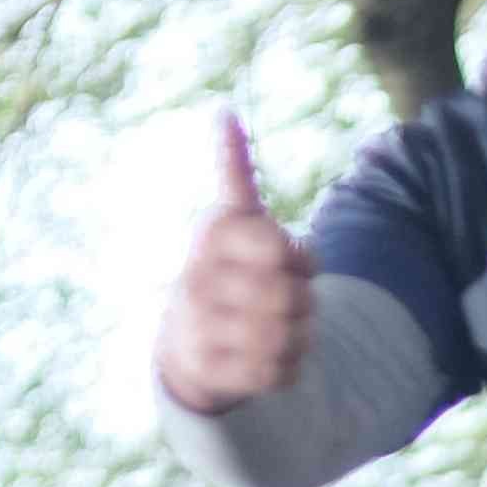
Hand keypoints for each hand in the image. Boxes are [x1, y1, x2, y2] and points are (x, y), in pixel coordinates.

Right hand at [158, 113, 314, 407]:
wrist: (183, 343)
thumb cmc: (227, 269)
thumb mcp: (232, 217)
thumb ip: (235, 171)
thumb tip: (224, 113)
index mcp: (211, 235)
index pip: (283, 249)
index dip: (303, 261)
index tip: (289, 261)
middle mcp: (196, 279)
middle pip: (292, 296)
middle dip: (303, 302)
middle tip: (286, 301)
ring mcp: (196, 327)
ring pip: (286, 336)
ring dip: (297, 336)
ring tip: (277, 329)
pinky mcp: (205, 370)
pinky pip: (276, 372)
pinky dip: (285, 368)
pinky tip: (263, 358)